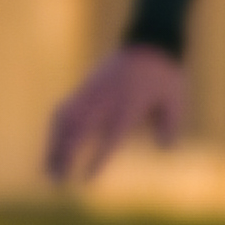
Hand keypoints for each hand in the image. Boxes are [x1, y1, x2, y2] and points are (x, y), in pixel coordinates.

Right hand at [44, 41, 188, 187]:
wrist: (149, 42)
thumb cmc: (165, 75)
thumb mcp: (175, 101)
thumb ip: (169, 125)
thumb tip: (165, 148)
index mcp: (129, 105)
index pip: (110, 137)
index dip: (99, 159)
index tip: (88, 182)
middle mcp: (105, 99)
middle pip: (77, 130)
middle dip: (64, 156)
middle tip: (57, 182)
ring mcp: (91, 92)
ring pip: (64, 121)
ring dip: (53, 146)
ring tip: (48, 170)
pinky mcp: (84, 87)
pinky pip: (63, 110)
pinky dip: (55, 130)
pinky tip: (52, 145)